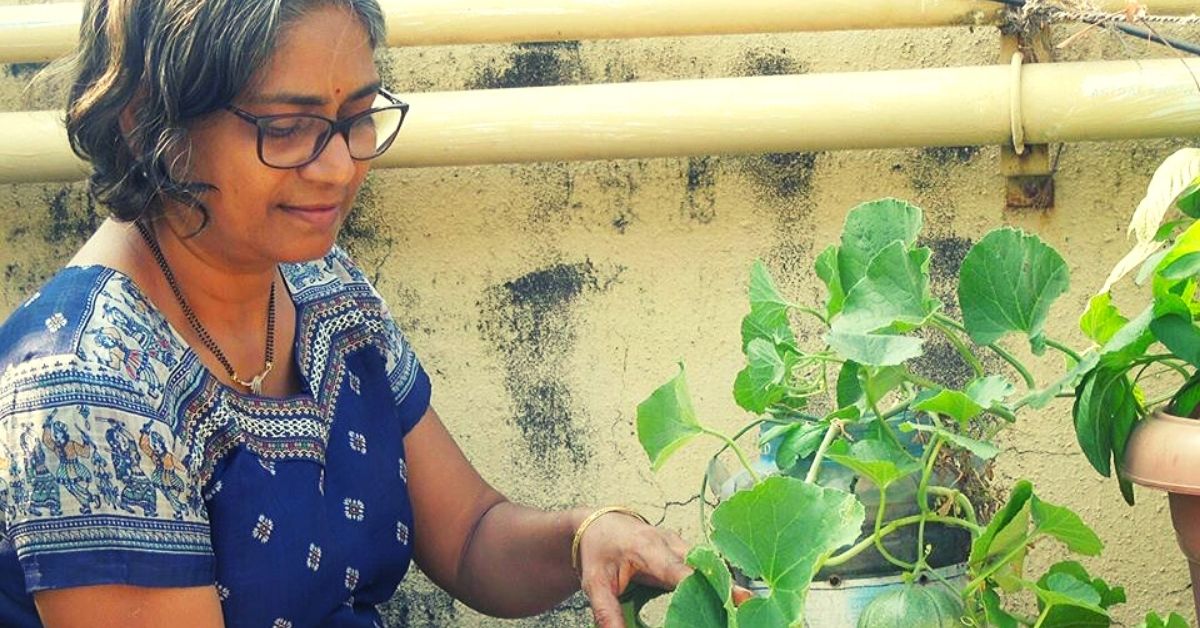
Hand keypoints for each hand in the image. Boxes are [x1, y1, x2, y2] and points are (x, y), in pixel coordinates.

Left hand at [576, 512, 753, 627]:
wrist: (598, 524)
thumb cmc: (598, 550)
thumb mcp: (595, 585)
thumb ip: (607, 614)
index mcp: (649, 549)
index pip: (683, 571)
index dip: (709, 585)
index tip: (734, 599)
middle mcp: (670, 543)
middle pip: (705, 567)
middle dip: (725, 587)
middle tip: (746, 607)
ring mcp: (679, 544)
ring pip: (708, 565)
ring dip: (721, 585)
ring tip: (740, 607)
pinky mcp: (683, 550)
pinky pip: (704, 566)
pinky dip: (713, 582)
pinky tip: (723, 600)